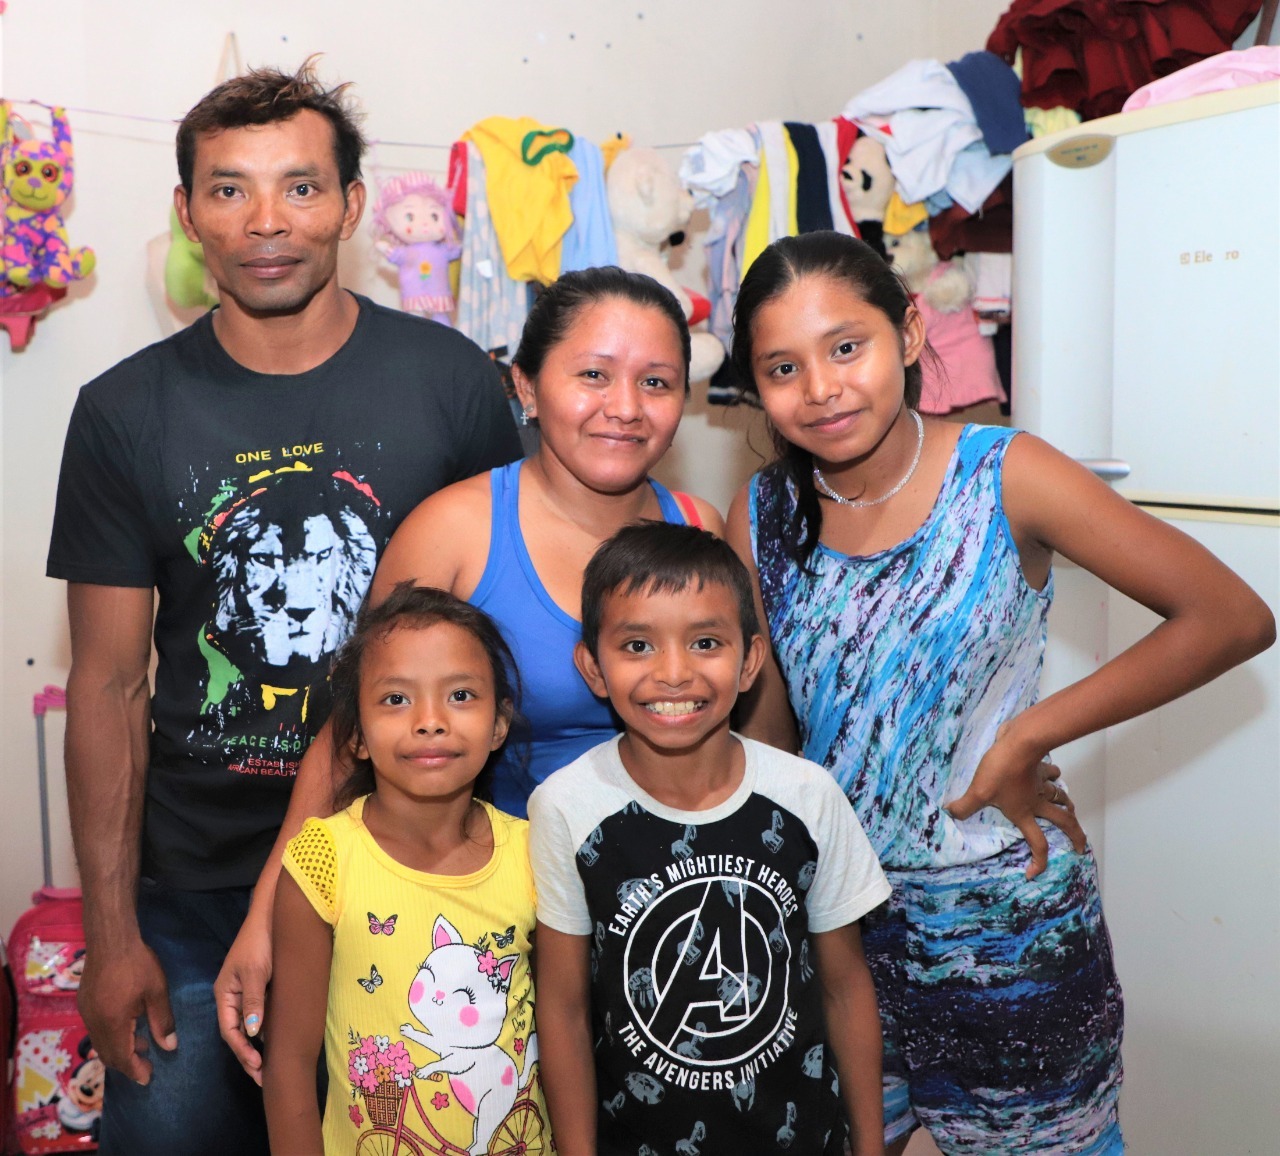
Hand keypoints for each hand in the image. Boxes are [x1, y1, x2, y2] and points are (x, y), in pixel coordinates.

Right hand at [78, 936, 175, 1084]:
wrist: (110, 939)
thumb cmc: (138, 964)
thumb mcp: (156, 992)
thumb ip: (162, 1021)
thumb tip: (169, 1046)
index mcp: (113, 1024)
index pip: (121, 1058)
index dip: (135, 1070)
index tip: (148, 1078)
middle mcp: (95, 1023)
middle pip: (108, 1054)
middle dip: (127, 1063)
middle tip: (146, 1065)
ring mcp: (86, 1013)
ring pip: (101, 1042)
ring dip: (119, 1048)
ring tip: (141, 1043)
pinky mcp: (85, 1003)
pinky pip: (96, 1029)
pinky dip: (111, 1035)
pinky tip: (127, 1025)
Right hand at [215, 912, 271, 1084]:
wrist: (273, 916)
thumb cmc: (260, 942)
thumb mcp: (256, 972)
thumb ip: (253, 1001)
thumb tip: (252, 1032)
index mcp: (224, 994)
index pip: (229, 1031)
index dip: (242, 1052)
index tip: (257, 1067)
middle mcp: (232, 996)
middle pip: (237, 1033)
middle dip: (248, 1056)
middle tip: (263, 1077)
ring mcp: (246, 992)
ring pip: (248, 1026)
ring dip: (257, 1046)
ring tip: (269, 1066)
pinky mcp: (260, 987)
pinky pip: (259, 1014)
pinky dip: (264, 1030)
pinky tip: (275, 1040)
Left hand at [945, 724, 1087, 878]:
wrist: (1021, 742)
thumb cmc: (1001, 770)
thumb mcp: (979, 791)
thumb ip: (965, 806)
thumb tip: (950, 814)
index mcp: (1024, 813)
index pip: (1038, 844)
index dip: (1039, 862)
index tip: (1034, 874)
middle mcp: (1037, 802)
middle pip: (1064, 823)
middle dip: (1075, 836)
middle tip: (1080, 847)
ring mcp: (1042, 784)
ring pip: (1061, 797)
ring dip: (1066, 805)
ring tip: (1070, 810)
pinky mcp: (1040, 766)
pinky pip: (1051, 773)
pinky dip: (1054, 775)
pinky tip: (1052, 773)